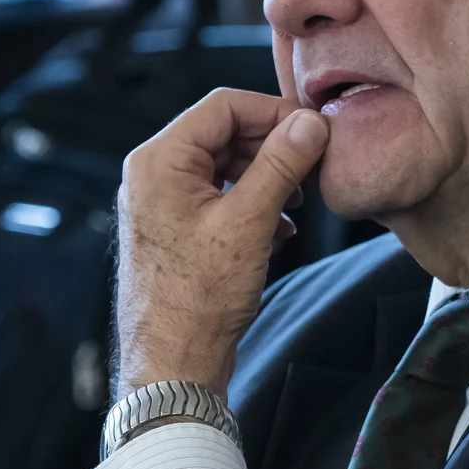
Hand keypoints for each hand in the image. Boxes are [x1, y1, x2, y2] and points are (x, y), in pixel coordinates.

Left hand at [113, 88, 328, 398]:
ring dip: (268, 178)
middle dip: (273, 148)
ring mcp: (163, 204)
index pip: (223, 106)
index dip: (274, 112)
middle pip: (225, 133)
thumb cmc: (199, 298)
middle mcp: (154, 175)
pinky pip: (220, 197)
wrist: (173, 362)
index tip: (314, 131)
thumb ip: (280, 165)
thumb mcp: (249, 223)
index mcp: (160, 161)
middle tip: (313, 168)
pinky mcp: (177, 230)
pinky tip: (280, 230)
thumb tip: (309, 124)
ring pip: (226, 167)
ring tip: (298, 204)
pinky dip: (254, 204)